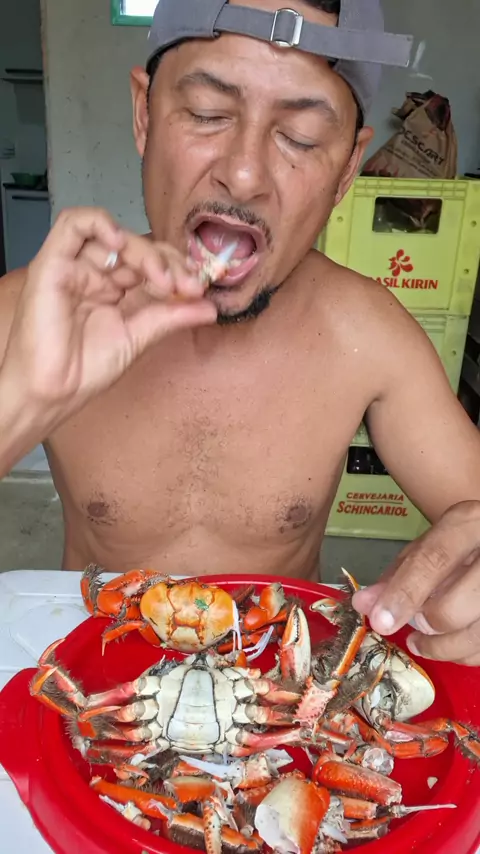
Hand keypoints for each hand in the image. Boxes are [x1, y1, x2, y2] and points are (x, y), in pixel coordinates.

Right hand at [2, 207, 215, 421]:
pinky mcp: (52, 263)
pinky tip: (121, 243)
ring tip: (162, 279)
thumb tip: (210, 307)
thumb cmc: (85, 370)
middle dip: (170, 263)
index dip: (179, 270)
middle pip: (138, 247)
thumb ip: (172, 318)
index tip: (199, 290)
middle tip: (188, 286)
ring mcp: (75, 267)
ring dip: (144, 251)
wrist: (52, 392)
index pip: (153, 263)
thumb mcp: (139, 338)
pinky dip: (100, 223)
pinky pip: (73, 224)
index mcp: (117, 291)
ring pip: (114, 235)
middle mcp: (96, 274)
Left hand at [352, 501, 479, 665]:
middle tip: (415, 625)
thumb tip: (364, 604)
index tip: (381, 622)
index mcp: (471, 522)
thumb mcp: (433, 544)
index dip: (404, 594)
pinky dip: (464, 654)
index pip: (434, 559)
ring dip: (442, 649)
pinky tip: (451, 644)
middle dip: (427, 624)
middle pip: (455, 606)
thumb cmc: (466, 543)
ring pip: (476, 635)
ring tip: (421, 643)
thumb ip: (399, 573)